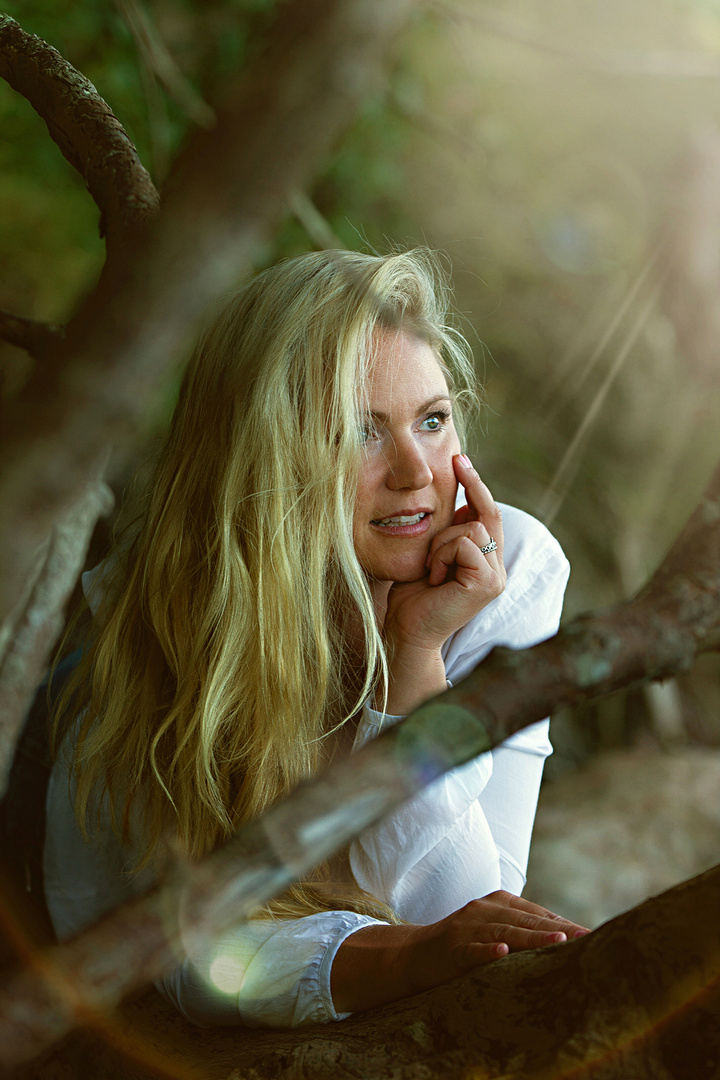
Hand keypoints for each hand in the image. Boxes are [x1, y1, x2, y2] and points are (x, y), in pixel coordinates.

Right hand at [331, 891, 590, 1012]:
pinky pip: (472, 949)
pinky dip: (488, 950)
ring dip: (533, 937)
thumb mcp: (493, 928)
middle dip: (559, 929)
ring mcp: (466, 928)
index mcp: (497, 902)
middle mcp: (483, 909)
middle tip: (589, 940)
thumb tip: (567, 936)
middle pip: (526, 919)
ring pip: (505, 931)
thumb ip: (522, 928)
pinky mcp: (452, 948)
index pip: (537, 913)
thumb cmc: (462, 943)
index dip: (564, 923)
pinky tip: (503, 953)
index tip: (594, 936)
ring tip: (560, 943)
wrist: (415, 954)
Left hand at [384, 454, 505, 651]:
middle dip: (472, 485)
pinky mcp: (489, 583)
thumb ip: (447, 533)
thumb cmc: (411, 596)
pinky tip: (434, 576)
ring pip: (473, 527)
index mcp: (485, 561)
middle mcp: (497, 568)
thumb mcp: (430, 553)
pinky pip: (465, 544)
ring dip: (442, 541)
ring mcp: (496, 576)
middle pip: (489, 513)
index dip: (476, 485)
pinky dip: (443, 554)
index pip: (487, 514)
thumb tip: (459, 500)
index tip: (460, 459)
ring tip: (431, 566)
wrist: (406, 631)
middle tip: (457, 460)